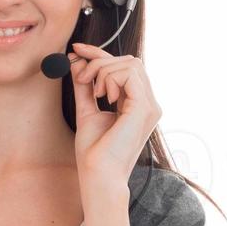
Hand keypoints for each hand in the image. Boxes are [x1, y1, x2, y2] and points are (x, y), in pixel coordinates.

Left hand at [67, 41, 161, 189]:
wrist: (98, 175)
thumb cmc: (93, 152)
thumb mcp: (86, 111)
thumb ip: (85, 87)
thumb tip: (76, 61)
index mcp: (137, 105)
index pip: (124, 68)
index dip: (99, 54)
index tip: (76, 49)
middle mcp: (148, 103)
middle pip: (129, 61)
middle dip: (99, 61)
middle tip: (80, 78)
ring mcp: (150, 105)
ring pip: (130, 63)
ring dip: (103, 70)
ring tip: (92, 93)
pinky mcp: (145, 108)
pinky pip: (129, 73)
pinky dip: (110, 78)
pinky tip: (102, 97)